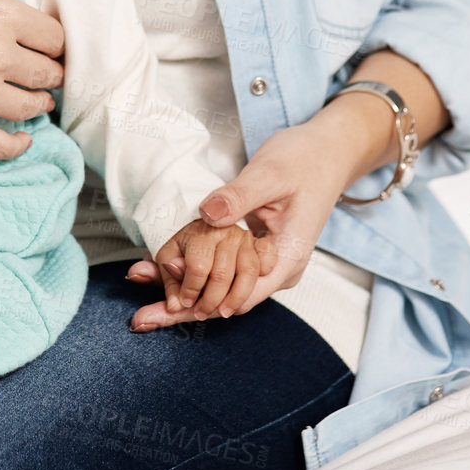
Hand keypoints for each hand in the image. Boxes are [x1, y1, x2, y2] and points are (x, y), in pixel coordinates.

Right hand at [0, 0, 64, 160]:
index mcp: (0, 15)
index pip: (55, 36)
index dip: (52, 39)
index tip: (44, 42)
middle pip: (50, 73)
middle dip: (49, 71)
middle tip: (41, 70)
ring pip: (32, 108)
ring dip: (37, 103)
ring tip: (31, 97)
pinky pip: (2, 146)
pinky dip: (17, 145)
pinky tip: (19, 138)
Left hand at [126, 120, 355, 330]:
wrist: (329, 152)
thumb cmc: (304, 161)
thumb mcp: (270, 174)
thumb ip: (238, 196)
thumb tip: (207, 215)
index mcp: (286, 259)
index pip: (237, 299)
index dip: (197, 307)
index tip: (161, 310)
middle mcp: (278, 269)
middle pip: (225, 301)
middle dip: (182, 307)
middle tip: (140, 317)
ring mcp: (269, 261)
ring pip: (222, 287)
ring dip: (185, 289)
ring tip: (143, 286)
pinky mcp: (259, 250)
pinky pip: (225, 269)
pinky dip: (195, 271)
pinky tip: (166, 267)